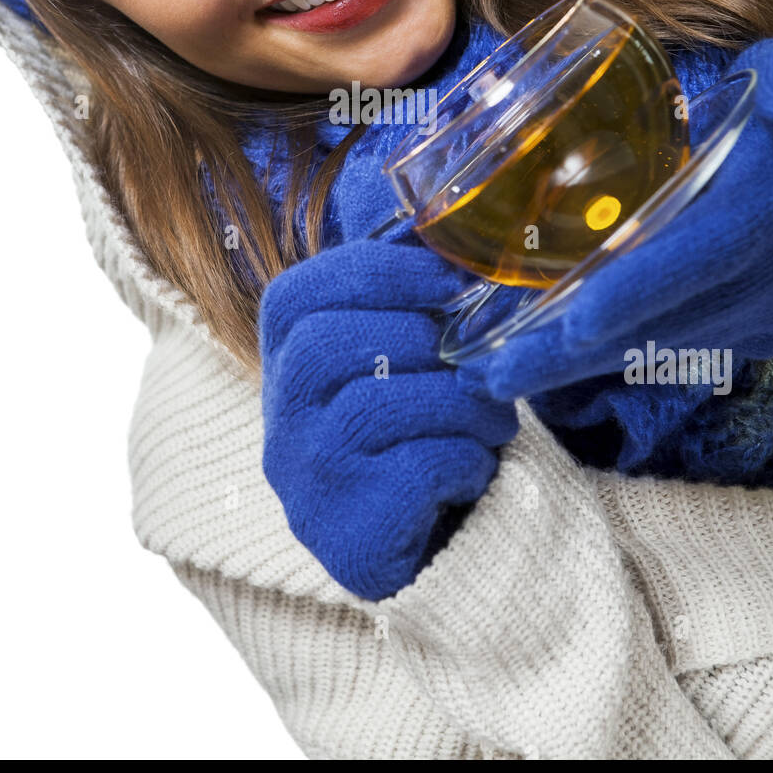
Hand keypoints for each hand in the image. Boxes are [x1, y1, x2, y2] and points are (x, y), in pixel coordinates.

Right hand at [259, 239, 519, 600]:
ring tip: (494, 419)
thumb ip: (407, 298)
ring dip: (459, 402)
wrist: (435, 549)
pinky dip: (465, 458)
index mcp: (285, 360)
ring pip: (374, 406)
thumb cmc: (422, 431)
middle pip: (327, 345)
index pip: (297, 294)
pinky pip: (415, 468)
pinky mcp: (347, 536)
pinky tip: (474, 468)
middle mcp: (278, 420)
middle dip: (422, 339)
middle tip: (481, 358)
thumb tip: (447, 224)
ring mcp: (304, 481)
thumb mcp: (403, 357)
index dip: (377, 272)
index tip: (450, 277)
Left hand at [480, 37, 772, 401]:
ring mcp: (764, 316)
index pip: (697, 259)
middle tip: (489, 375)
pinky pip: (679, 350)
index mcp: (765, 210)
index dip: (635, 292)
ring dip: (581, 366)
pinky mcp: (759, 333)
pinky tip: (555, 358)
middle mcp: (767, 279)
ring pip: (663, 349)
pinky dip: (615, 356)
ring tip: (499, 374)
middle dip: (572, 354)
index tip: (570, 322)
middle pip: (660, 326)